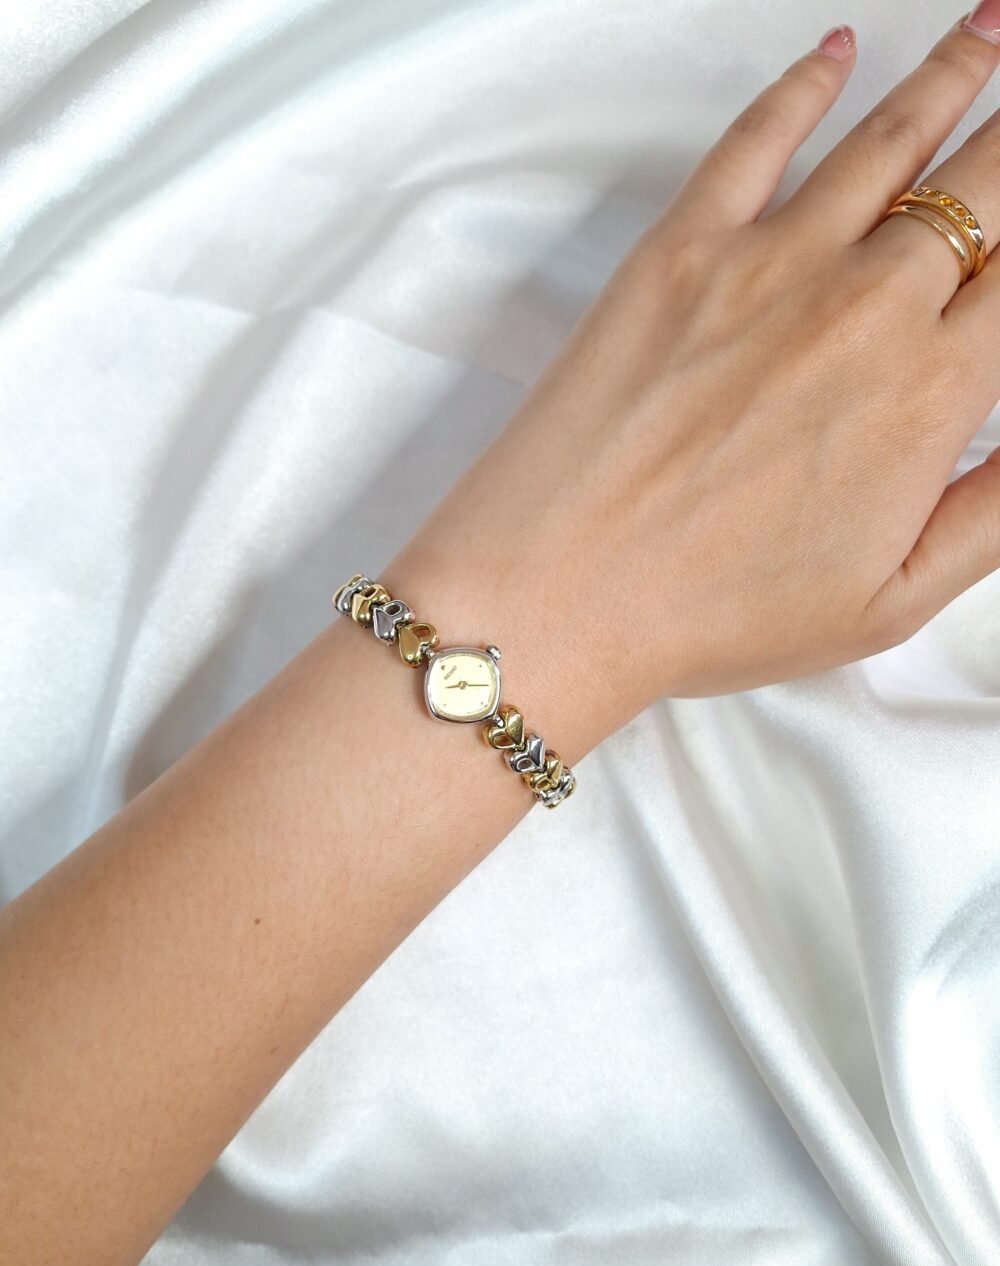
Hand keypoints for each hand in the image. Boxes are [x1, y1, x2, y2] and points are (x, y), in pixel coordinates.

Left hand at [383, 11, 999, 757]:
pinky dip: (805, 84)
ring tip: (990, 30)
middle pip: (982, 189)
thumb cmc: (712, 614)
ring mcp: (770, 265)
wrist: (559, 593)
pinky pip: (758, 138)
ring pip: (889, 141)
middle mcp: (867, 308)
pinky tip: (839, 49)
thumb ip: (992, 512)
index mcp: (929, 396)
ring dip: (951, 76)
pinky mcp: (680, 249)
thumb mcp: (887, 602)